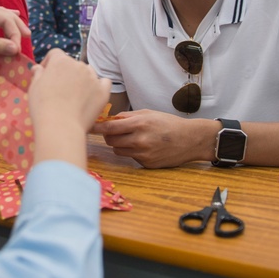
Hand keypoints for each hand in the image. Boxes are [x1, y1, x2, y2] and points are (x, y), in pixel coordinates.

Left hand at [0, 4, 29, 87]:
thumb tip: (16, 49)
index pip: (5, 19)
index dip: (14, 34)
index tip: (17, 50)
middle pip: (4, 14)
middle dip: (16, 26)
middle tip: (28, 37)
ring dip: (10, 25)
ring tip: (23, 32)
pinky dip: (1, 26)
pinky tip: (9, 26)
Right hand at [28, 49, 110, 167]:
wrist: (61, 126)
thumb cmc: (43, 106)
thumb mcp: (34, 88)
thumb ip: (38, 74)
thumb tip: (39, 68)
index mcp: (60, 61)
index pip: (55, 54)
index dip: (49, 63)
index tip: (46, 75)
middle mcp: (78, 65)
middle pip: (72, 64)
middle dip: (66, 74)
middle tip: (60, 90)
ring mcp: (93, 77)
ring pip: (88, 73)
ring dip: (82, 79)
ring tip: (76, 96)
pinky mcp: (103, 91)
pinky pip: (105, 82)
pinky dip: (99, 86)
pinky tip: (93, 95)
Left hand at [91, 109, 211, 167]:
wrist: (190, 139)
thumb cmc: (168, 123)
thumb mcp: (148, 113)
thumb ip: (128, 116)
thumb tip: (109, 119)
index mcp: (139, 124)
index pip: (110, 127)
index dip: (97, 128)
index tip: (88, 127)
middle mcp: (140, 140)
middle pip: (111, 141)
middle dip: (109, 136)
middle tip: (114, 131)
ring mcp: (143, 154)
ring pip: (118, 151)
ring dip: (119, 145)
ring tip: (131, 138)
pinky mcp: (146, 164)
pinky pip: (130, 158)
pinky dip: (132, 152)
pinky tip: (144, 147)